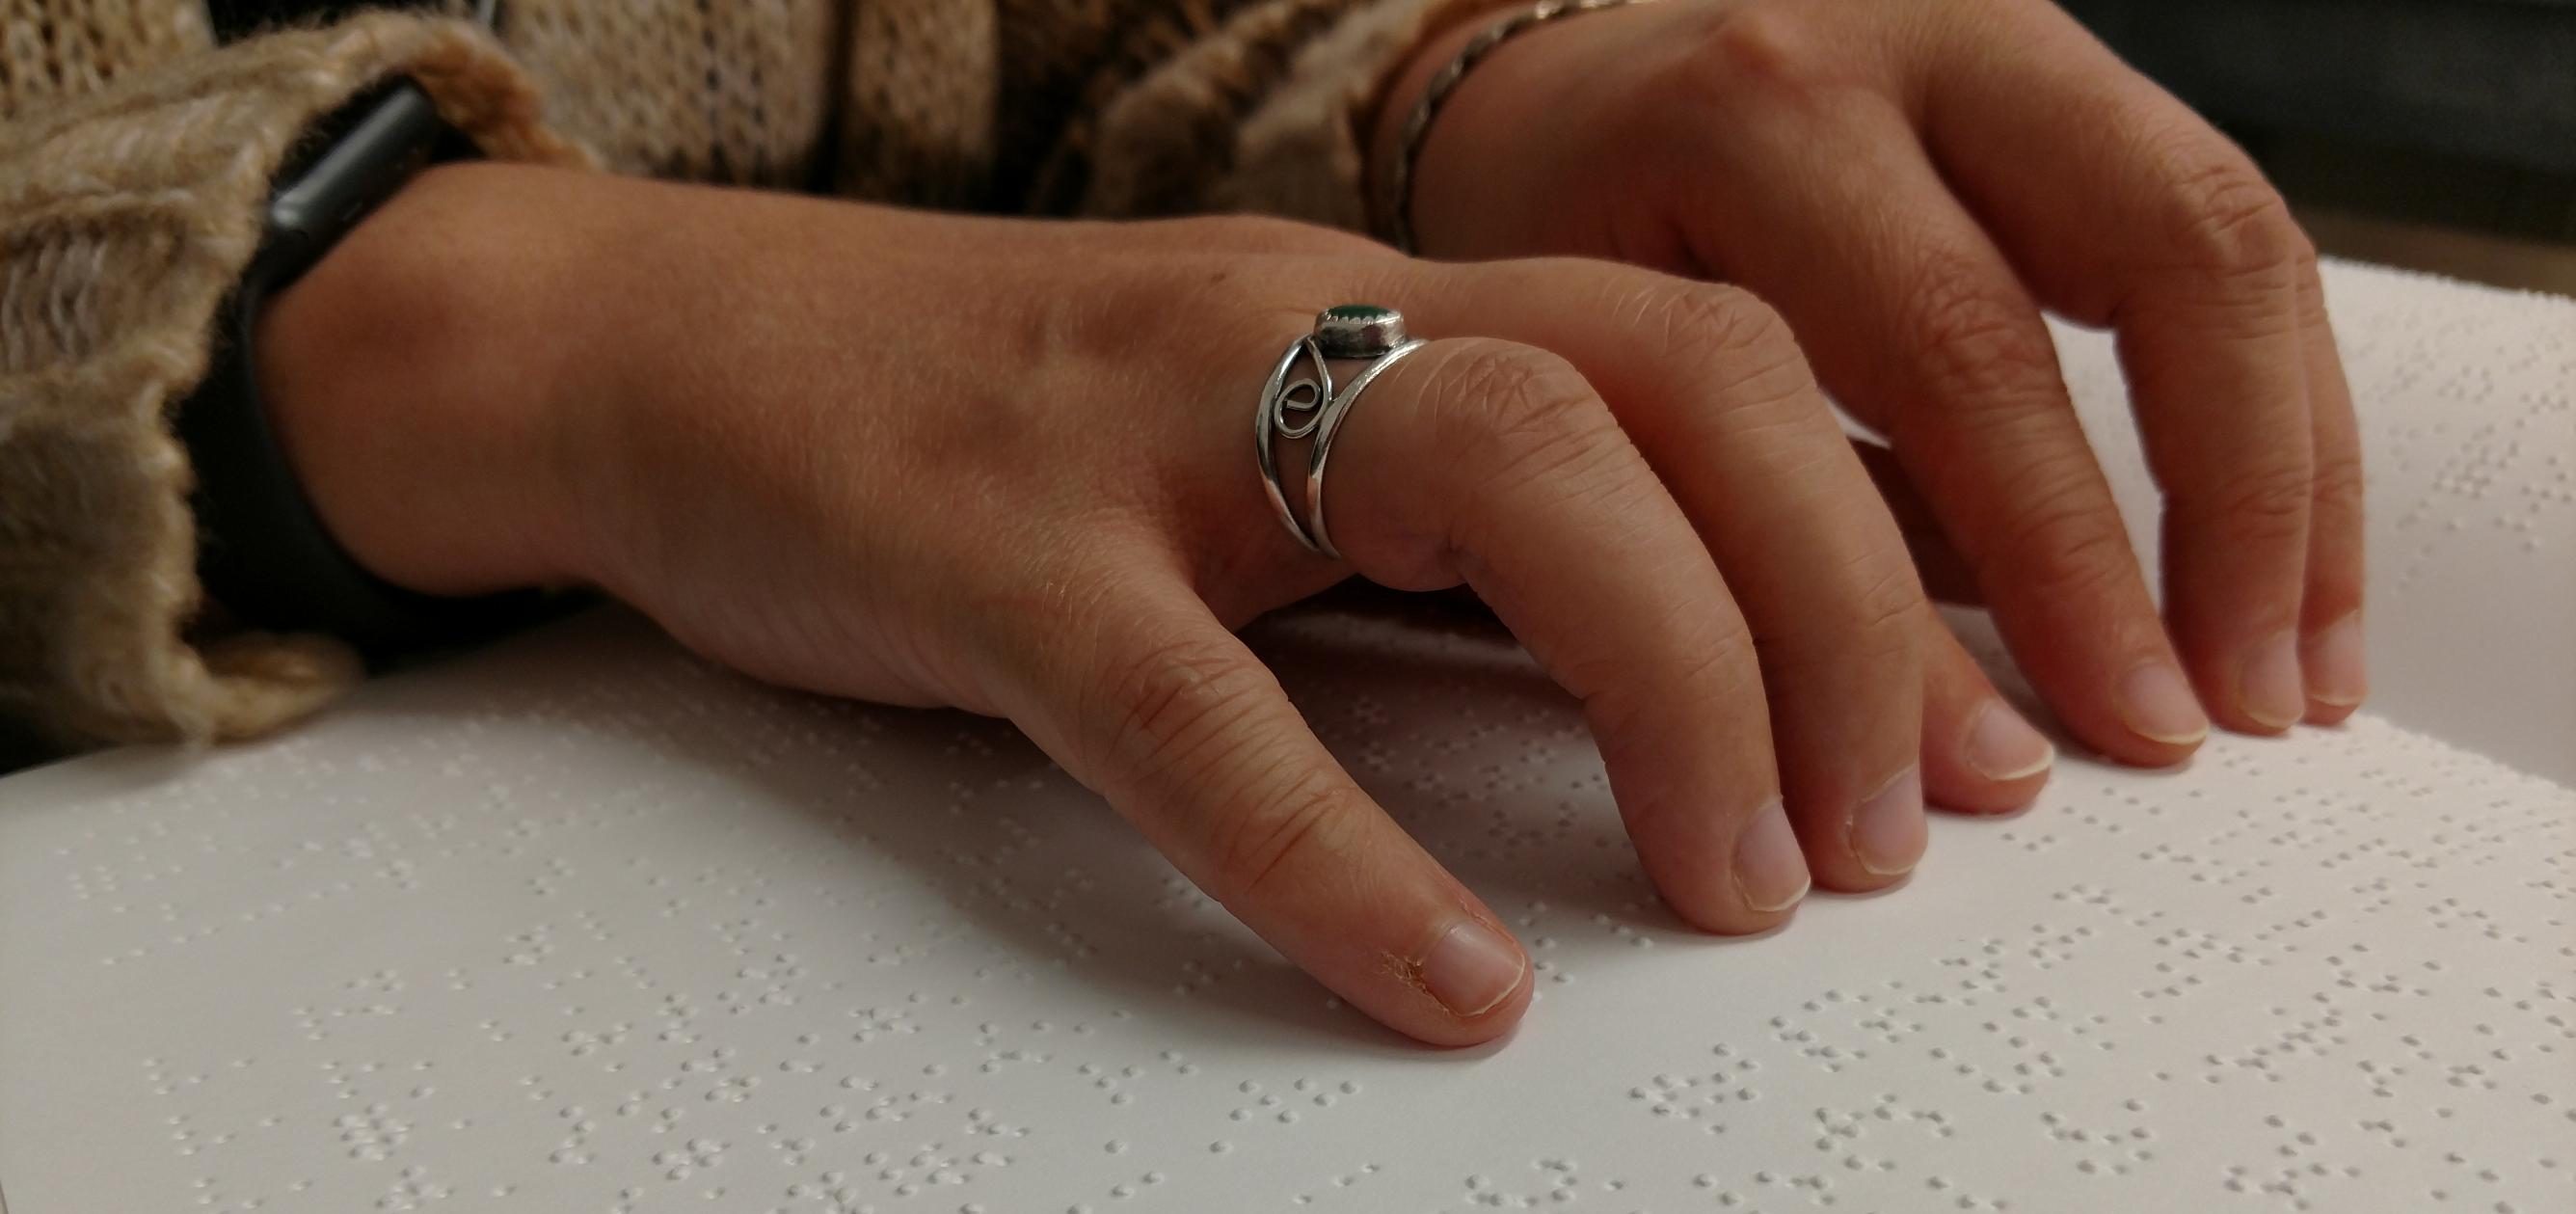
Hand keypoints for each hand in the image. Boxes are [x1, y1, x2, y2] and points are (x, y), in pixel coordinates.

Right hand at [256, 163, 2056, 1043]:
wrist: (670, 348)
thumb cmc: (992, 429)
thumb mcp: (1265, 453)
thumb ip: (1468, 532)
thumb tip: (1704, 664)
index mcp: (1393, 301)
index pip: (1724, 355)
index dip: (1898, 539)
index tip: (1997, 738)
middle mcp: (1309, 318)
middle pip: (1677, 381)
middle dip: (1843, 610)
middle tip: (1902, 838)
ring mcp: (1150, 420)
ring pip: (1500, 470)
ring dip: (1678, 683)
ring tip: (1755, 892)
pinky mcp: (988, 549)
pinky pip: (1193, 704)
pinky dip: (1342, 855)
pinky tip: (1448, 988)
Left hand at [1379, 0, 2367, 762]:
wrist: (1533, 94)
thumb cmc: (1549, 252)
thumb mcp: (1612, 379)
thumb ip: (1785, 531)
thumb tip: (1972, 748)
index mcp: (1757, 120)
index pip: (1961, 342)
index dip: (2070, 551)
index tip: (2131, 716)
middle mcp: (1901, 43)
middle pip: (2164, 245)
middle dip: (2242, 499)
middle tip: (2250, 701)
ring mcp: (2002, 37)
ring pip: (2226, 228)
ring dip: (2296, 465)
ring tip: (2302, 664)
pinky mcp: (2062, 77)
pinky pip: (2214, 228)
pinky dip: (2270, 402)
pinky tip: (2281, 557)